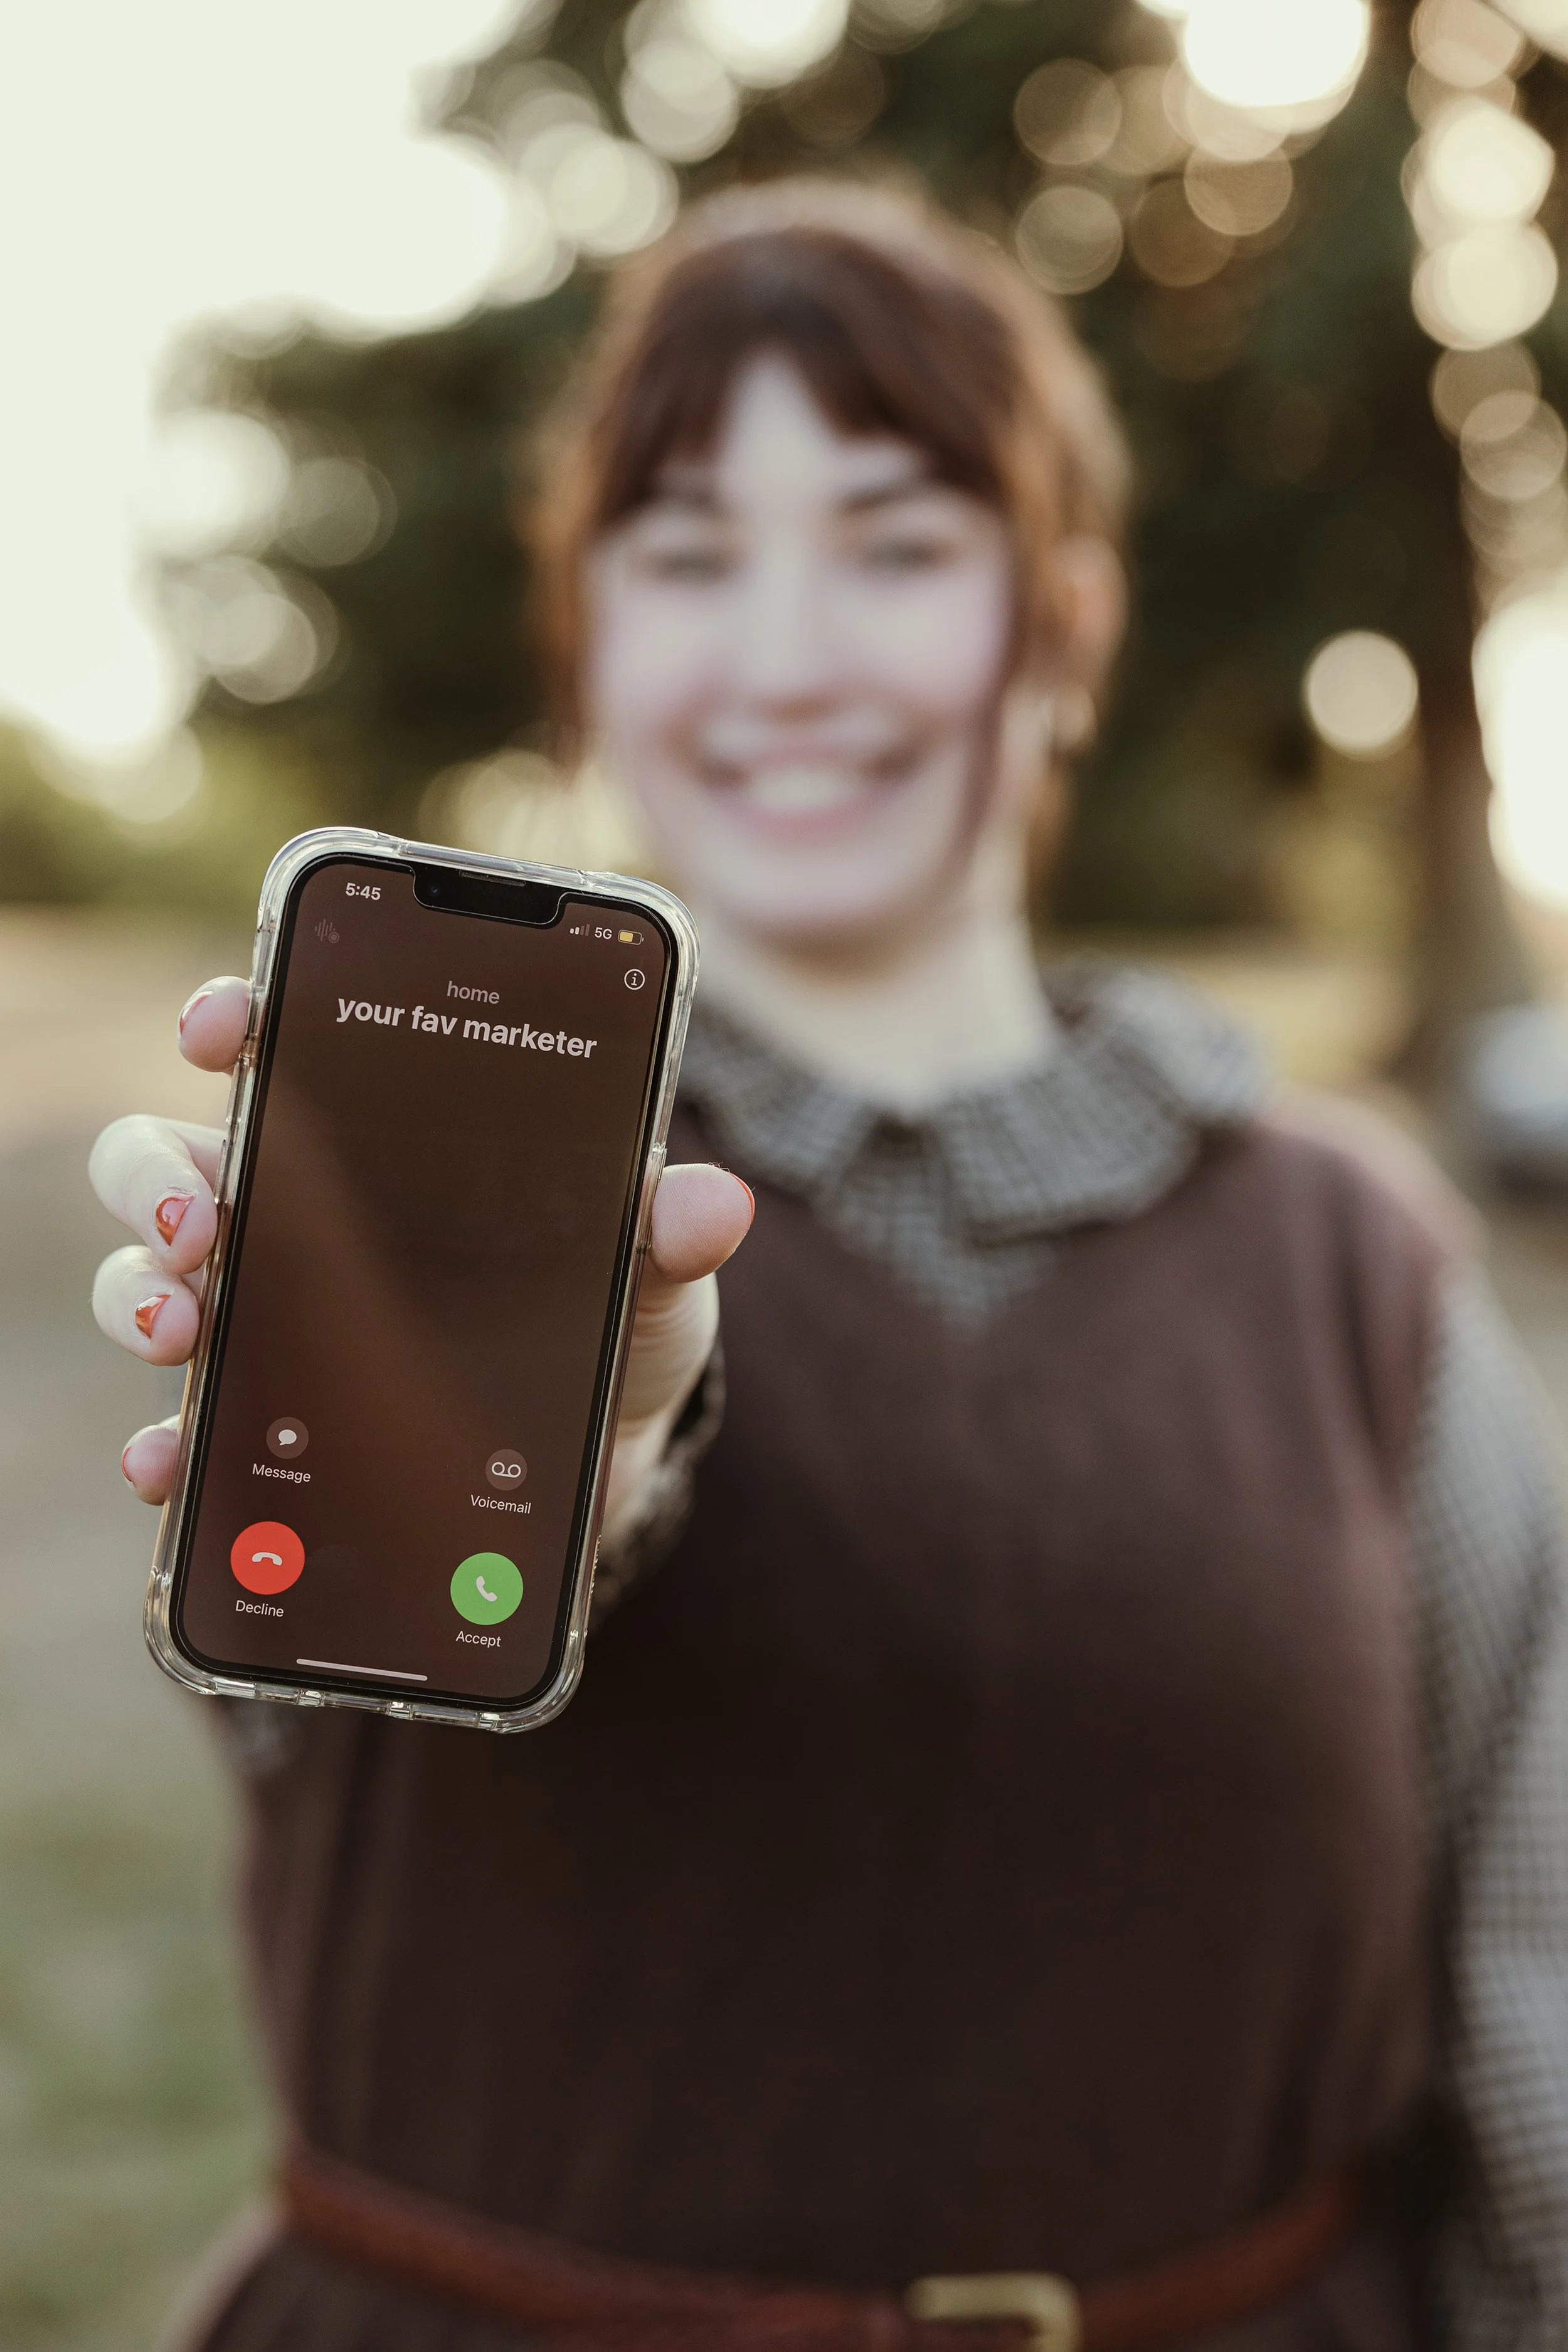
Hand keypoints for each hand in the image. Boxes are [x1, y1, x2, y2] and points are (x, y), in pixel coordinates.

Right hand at [92, 976, 752, 1529]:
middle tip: (204, 1217)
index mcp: (378, 1145)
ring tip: (184, 1324)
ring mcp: (273, 1320)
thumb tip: (715, 1203)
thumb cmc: (617, 1320)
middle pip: (175, 1163)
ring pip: (152, 1281)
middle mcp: (299, 1220)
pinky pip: (186, 1429)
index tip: (222, 1025)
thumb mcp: (652, 1270)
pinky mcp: (271, 1425)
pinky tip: (167, 1462)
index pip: (278, 1050)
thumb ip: (667, 1231)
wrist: (610, 1452)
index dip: (233, 1018)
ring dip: (143, 1296)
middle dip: (161, 1178)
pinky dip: (165, 1445)